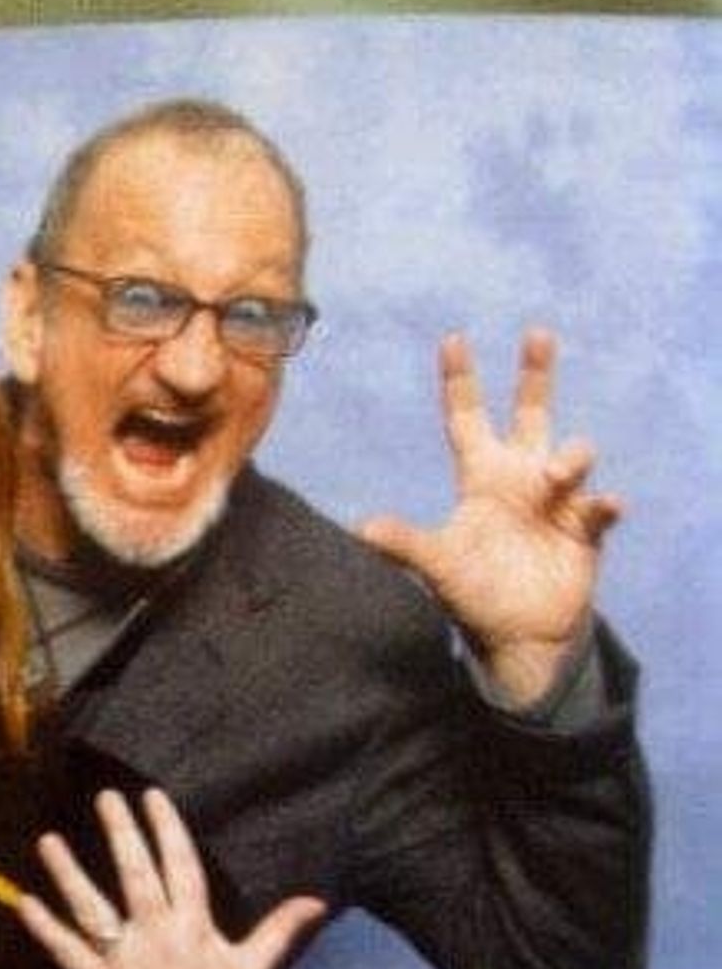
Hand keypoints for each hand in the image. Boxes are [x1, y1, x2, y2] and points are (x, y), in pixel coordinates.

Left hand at [16, 787, 324, 968]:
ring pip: (93, 910)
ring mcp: (126, 963)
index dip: (167, 829)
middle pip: (136, 877)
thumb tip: (317, 900)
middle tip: (105, 797)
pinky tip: (25, 902)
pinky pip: (69, 955)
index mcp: (196, 930)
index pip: (182, 867)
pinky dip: (46, 930)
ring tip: (48, 840)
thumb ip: (278, 928)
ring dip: (69, 875)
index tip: (152, 796)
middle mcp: (159, 939)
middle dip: (121, 835)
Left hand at [359, 331, 622, 704]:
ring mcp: (557, 501)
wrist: (519, 635)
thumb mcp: (438, 565)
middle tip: (537, 333)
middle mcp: (522, 479)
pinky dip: (604, 504)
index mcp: (482, 478)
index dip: (461, 381)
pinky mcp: (585, 529)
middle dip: (535, 375)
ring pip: (572, 456)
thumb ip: (406, 543)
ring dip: (571, 457)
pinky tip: (607, 506)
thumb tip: (363, 529)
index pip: (468, 419)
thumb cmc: (476, 593)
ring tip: (558, 473)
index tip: (453, 339)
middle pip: (531, 414)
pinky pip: (600, 508)